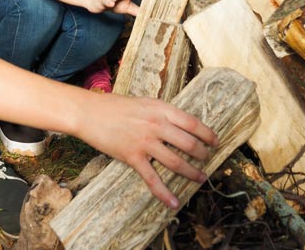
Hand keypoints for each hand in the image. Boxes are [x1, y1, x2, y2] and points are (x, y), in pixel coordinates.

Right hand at [77, 92, 218, 207]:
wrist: (89, 112)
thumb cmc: (116, 106)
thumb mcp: (145, 103)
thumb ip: (162, 114)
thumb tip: (181, 125)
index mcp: (161, 109)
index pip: (193, 123)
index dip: (208, 134)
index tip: (215, 141)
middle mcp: (157, 125)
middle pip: (189, 144)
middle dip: (202, 155)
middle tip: (208, 160)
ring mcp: (145, 142)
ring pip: (176, 162)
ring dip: (192, 172)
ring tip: (200, 178)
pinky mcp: (132, 157)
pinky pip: (152, 178)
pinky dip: (164, 193)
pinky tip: (173, 202)